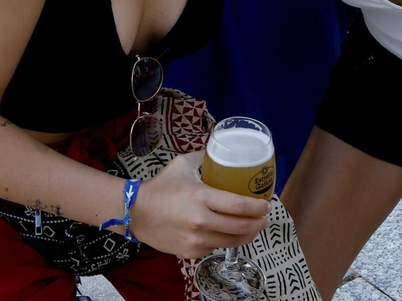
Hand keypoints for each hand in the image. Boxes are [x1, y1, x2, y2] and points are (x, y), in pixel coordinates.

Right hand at [130, 151, 269, 258]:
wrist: (135, 212)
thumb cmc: (160, 186)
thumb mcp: (181, 164)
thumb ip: (203, 157)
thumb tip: (219, 149)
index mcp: (201, 197)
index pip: (239, 205)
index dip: (258, 207)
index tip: (266, 205)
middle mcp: (201, 221)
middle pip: (241, 227)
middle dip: (259, 223)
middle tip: (265, 218)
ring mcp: (196, 240)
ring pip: (232, 242)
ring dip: (247, 236)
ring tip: (253, 228)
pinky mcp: (190, 252)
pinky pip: (215, 248)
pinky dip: (224, 241)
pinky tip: (228, 234)